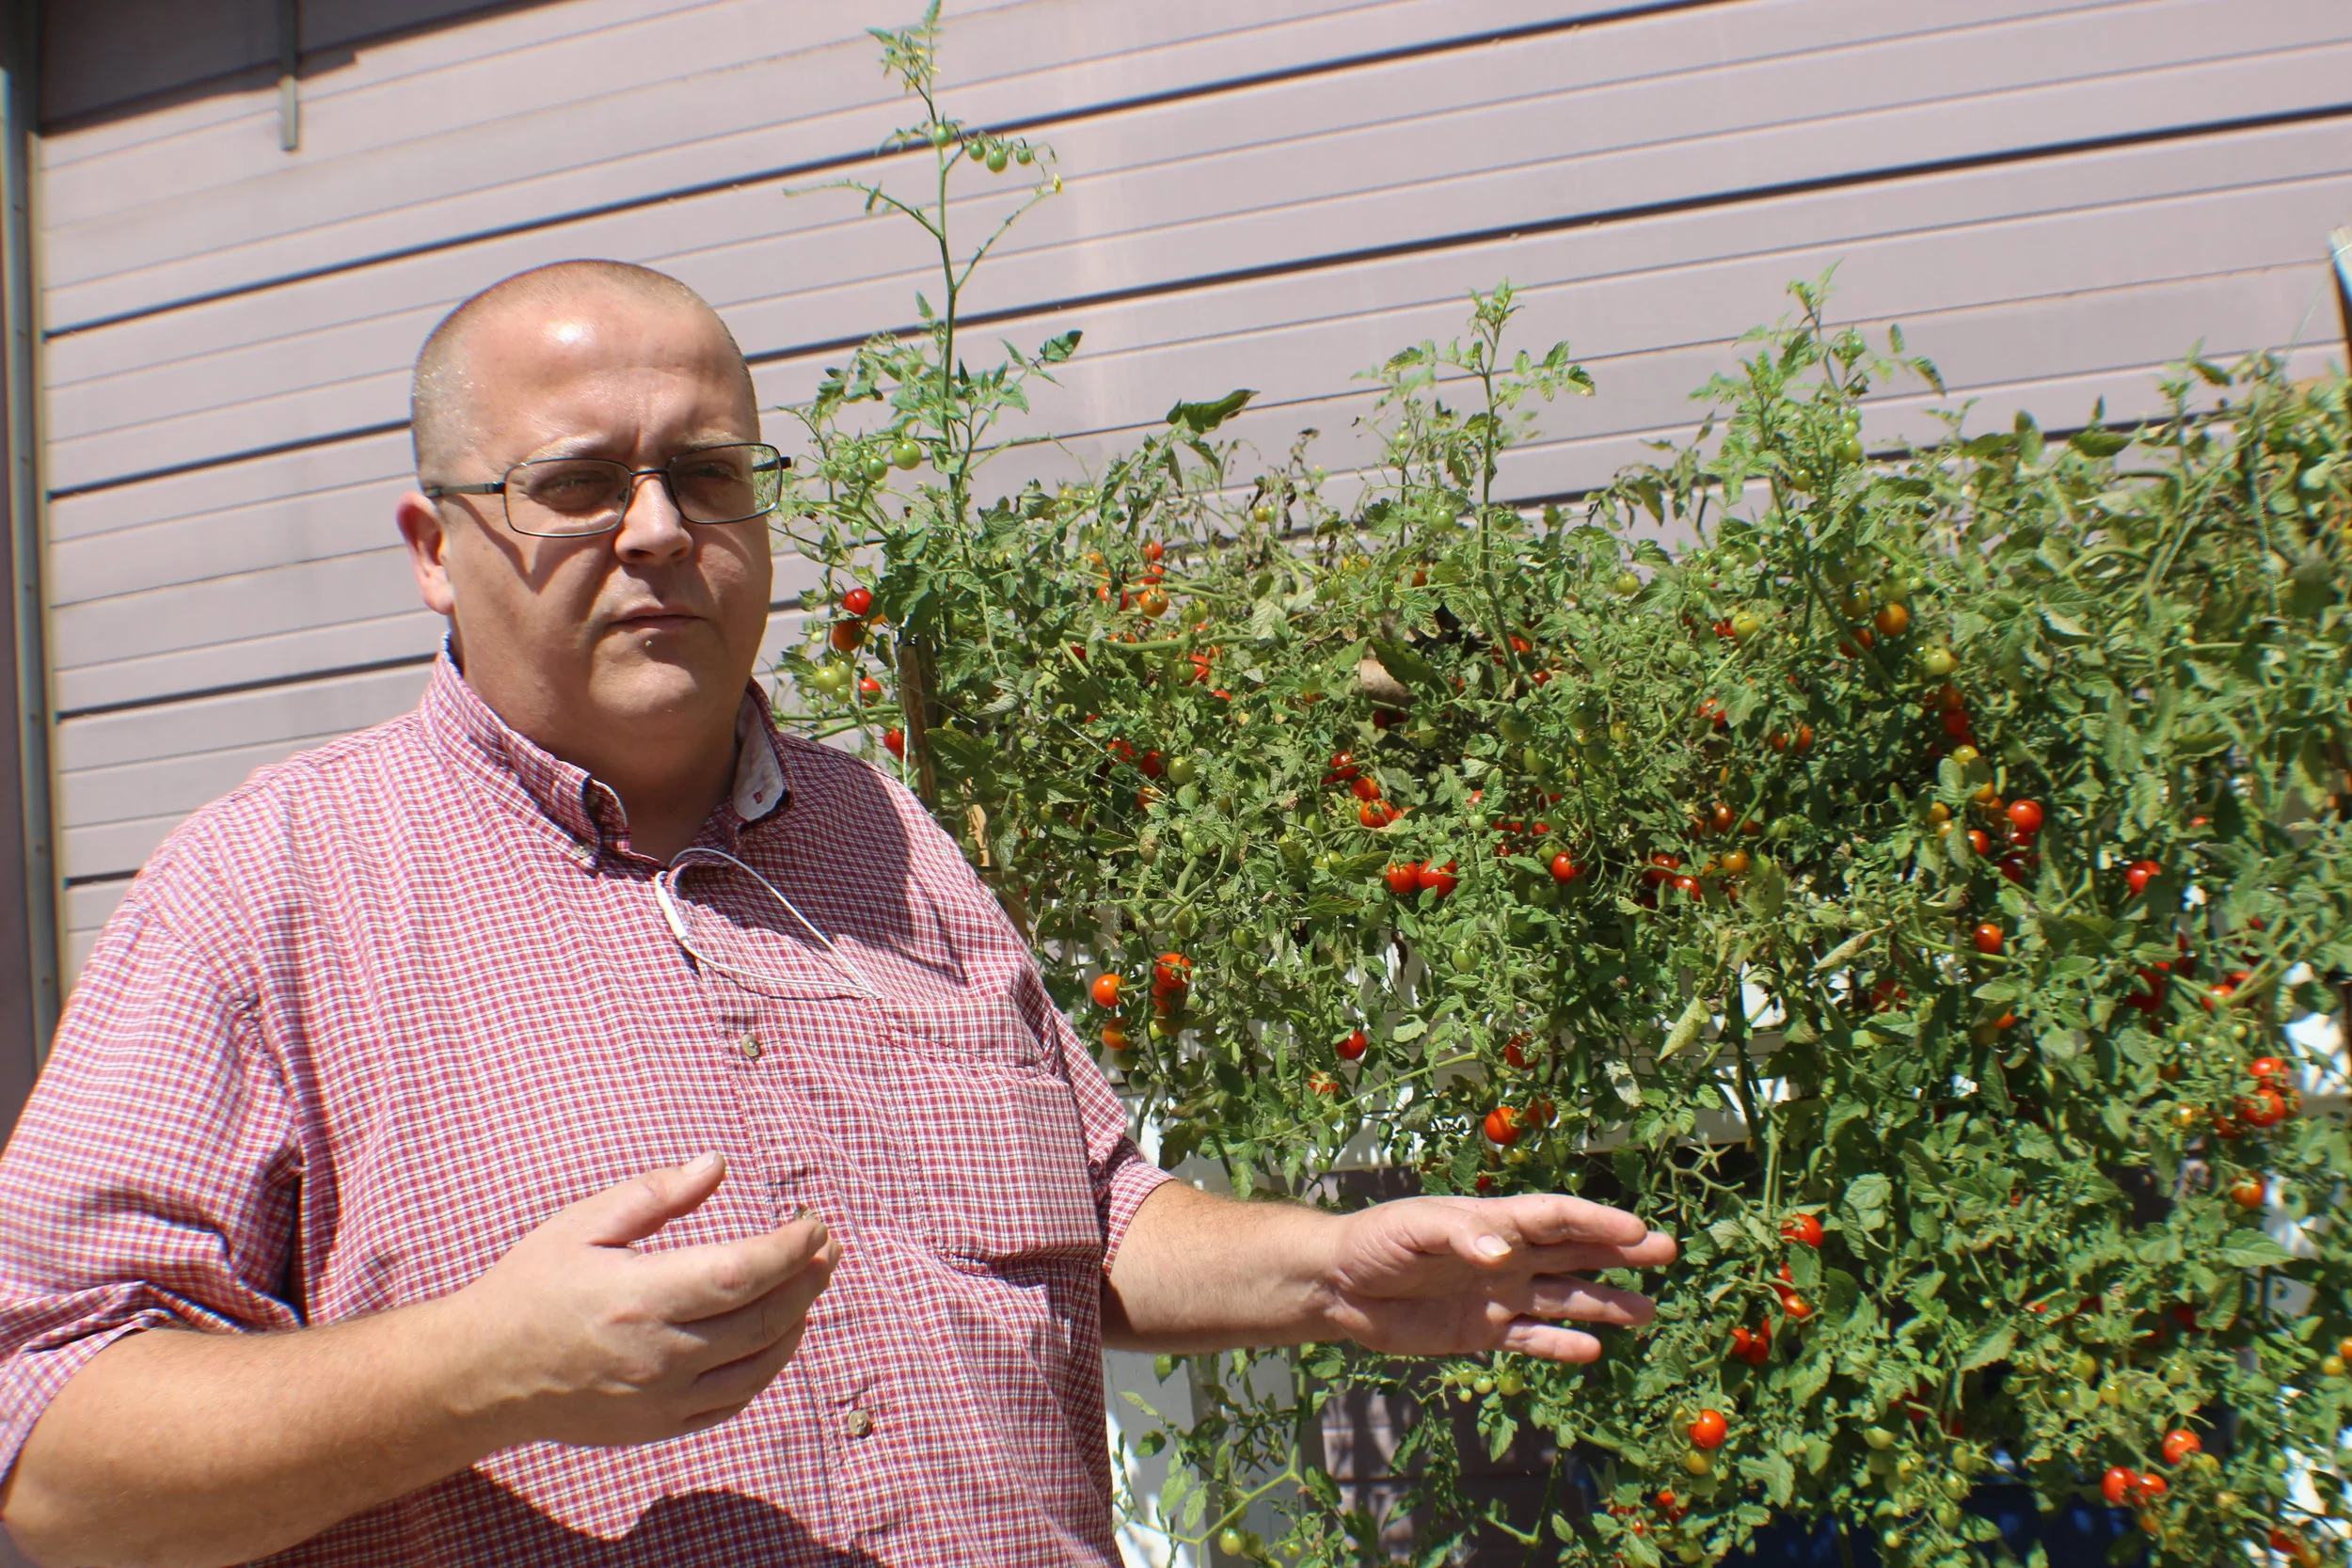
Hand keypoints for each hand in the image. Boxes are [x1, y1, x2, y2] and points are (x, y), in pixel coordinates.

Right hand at [450, 1153, 837, 1447]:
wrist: (483, 1373)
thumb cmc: (533, 1286)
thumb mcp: (583, 1224)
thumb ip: (655, 1194)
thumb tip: (717, 1164)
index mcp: (641, 1297)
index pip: (744, 1272)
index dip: (791, 1248)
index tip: (814, 1223)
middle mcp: (660, 1354)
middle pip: (765, 1319)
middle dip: (808, 1279)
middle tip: (827, 1249)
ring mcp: (663, 1399)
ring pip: (760, 1364)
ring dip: (796, 1322)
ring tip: (809, 1286)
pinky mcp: (661, 1425)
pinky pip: (734, 1400)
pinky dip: (767, 1366)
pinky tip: (775, 1336)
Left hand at [1316, 1192, 1674, 1362]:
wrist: (1338, 1287)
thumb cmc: (1373, 1242)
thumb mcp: (1411, 1228)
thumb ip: (1459, 1235)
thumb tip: (1502, 1252)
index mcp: (1492, 1221)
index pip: (1555, 1217)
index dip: (1596, 1221)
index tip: (1637, 1230)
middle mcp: (1504, 1256)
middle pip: (1573, 1252)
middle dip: (1619, 1253)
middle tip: (1667, 1253)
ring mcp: (1496, 1295)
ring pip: (1562, 1297)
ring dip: (1604, 1302)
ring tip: (1649, 1311)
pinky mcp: (1481, 1332)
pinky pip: (1530, 1339)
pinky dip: (1560, 1344)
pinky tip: (1593, 1350)